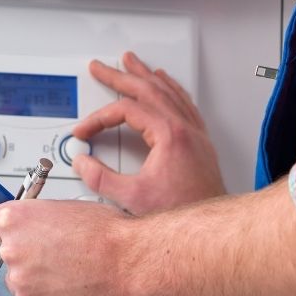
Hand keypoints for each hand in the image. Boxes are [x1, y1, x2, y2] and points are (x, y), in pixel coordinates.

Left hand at [0, 199, 140, 295]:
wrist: (130, 262)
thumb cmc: (107, 233)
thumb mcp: (66, 207)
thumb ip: (39, 219)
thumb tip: (34, 226)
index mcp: (15, 219)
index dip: (1, 229)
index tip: (9, 233)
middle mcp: (11, 251)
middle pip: (6, 255)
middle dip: (27, 254)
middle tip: (55, 253)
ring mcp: (21, 282)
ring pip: (20, 281)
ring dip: (37, 278)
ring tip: (69, 270)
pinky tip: (69, 287)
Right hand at [73, 51, 225, 213]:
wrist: (212, 231)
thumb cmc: (183, 213)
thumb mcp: (132, 199)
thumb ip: (101, 179)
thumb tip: (83, 164)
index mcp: (169, 135)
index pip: (127, 111)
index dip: (100, 117)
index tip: (85, 131)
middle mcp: (185, 129)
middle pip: (149, 89)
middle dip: (121, 76)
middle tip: (101, 67)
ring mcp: (195, 134)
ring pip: (169, 92)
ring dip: (147, 76)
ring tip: (133, 64)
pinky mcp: (200, 143)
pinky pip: (184, 103)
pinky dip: (170, 89)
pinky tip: (166, 85)